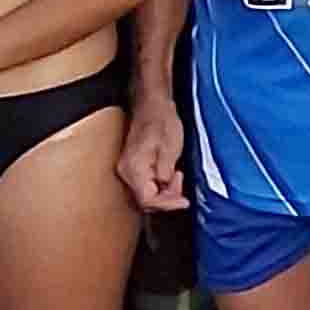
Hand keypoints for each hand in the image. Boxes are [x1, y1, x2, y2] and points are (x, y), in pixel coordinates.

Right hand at [118, 94, 188, 212]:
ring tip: (177, 176)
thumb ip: (165, 172)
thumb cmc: (162, 121)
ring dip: (165, 191)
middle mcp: (126, 172)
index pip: (147, 200)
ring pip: (146, 193)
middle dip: (167, 198)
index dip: (167, 204)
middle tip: (181, 184)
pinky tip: (170, 174)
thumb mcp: (170, 148)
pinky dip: (160, 184)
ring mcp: (128, 170)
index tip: (183, 201)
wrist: (154, 105)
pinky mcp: (134, 167)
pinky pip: (146, 184)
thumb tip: (164, 188)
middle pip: (146, 200)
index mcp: (133, 168)